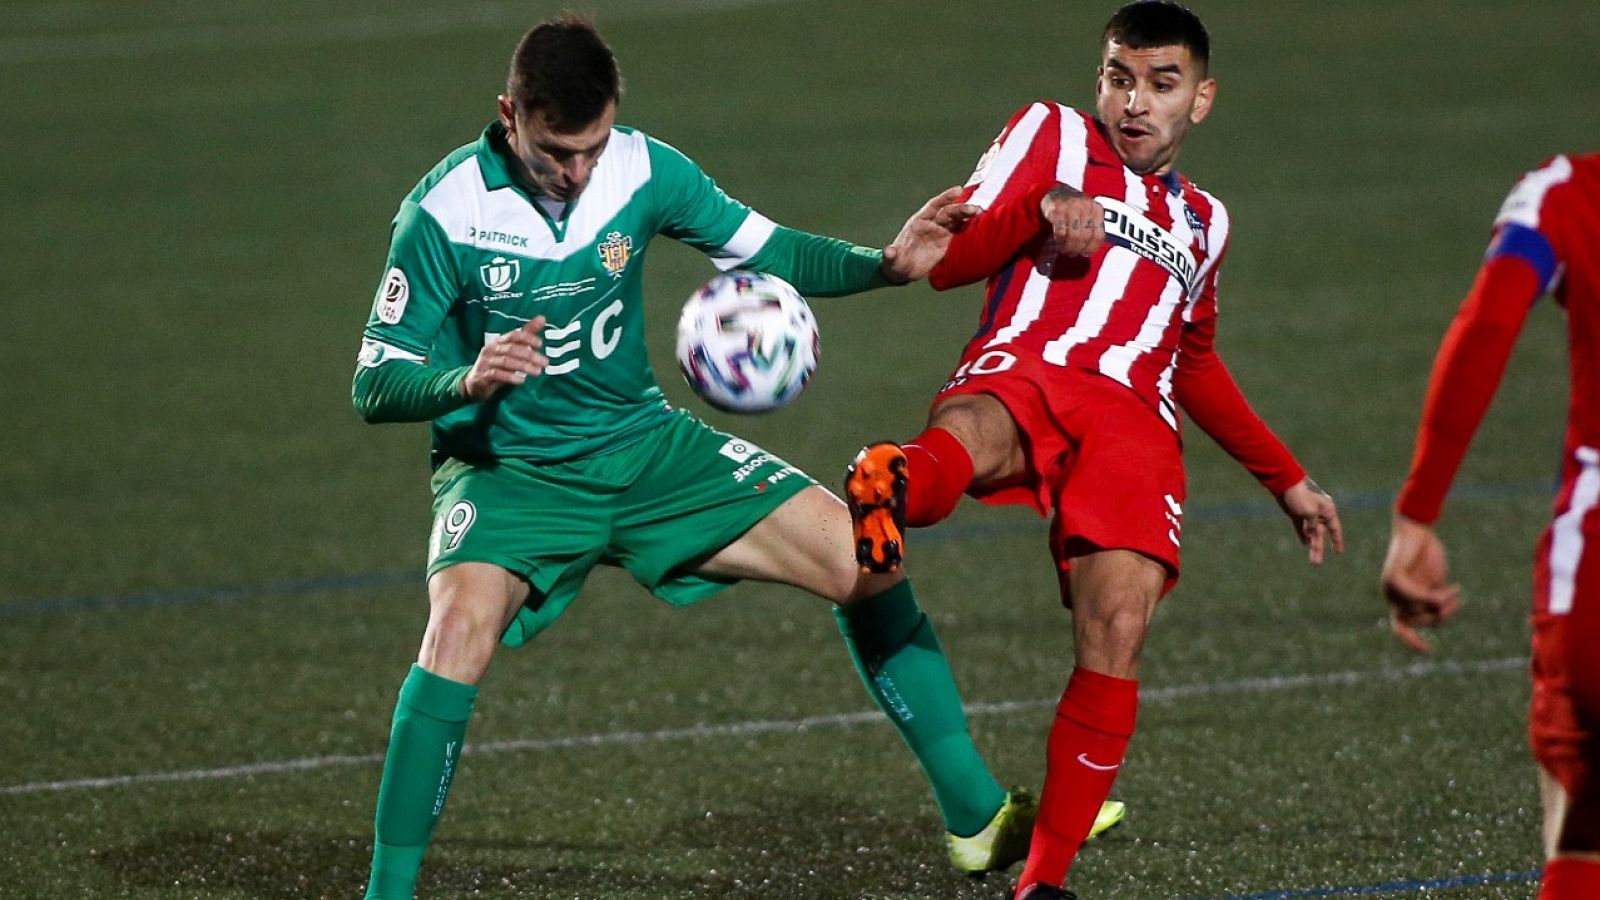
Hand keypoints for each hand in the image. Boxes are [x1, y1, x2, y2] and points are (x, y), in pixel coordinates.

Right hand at [461, 316, 546, 400]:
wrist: (475, 382)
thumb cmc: (497, 364)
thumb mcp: (511, 349)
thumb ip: (526, 335)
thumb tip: (542, 318)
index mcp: (498, 341)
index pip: (513, 335)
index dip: (526, 338)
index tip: (540, 344)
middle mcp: (490, 349)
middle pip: (511, 349)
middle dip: (530, 355)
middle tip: (545, 362)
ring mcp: (485, 362)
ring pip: (506, 362)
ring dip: (524, 367)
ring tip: (537, 372)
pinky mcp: (482, 375)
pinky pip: (496, 374)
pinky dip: (510, 377)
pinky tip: (521, 380)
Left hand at [880, 186, 980, 283]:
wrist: (902, 271)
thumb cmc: (896, 262)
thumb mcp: (891, 259)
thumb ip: (891, 254)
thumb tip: (888, 252)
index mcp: (919, 221)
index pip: (934, 206)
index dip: (946, 198)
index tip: (958, 190)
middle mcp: (932, 224)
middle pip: (949, 213)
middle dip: (961, 209)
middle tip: (975, 209)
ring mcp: (942, 233)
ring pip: (958, 221)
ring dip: (969, 217)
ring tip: (981, 214)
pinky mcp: (948, 244)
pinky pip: (961, 234)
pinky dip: (970, 229)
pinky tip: (982, 225)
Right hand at [1041, 185, 1105, 257]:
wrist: (1057, 192)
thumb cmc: (1075, 209)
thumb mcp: (1088, 214)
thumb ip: (1092, 229)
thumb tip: (1090, 250)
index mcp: (1097, 209)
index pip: (1098, 236)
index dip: (1092, 248)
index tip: (1085, 253)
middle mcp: (1086, 207)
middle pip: (1085, 237)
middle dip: (1078, 249)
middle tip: (1072, 253)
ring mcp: (1071, 207)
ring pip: (1074, 236)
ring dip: (1068, 247)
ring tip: (1065, 249)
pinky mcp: (1057, 210)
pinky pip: (1060, 232)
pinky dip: (1060, 240)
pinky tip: (1058, 241)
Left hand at [1277, 477, 1343, 564]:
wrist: (1285, 484)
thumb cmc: (1300, 496)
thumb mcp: (1309, 513)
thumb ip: (1312, 526)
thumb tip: (1311, 537)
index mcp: (1327, 511)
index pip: (1335, 529)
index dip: (1337, 541)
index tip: (1338, 552)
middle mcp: (1319, 514)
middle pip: (1321, 535)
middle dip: (1319, 548)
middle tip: (1316, 563)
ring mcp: (1308, 514)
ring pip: (1311, 533)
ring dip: (1311, 546)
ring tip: (1312, 559)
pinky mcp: (1297, 514)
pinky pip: (1301, 528)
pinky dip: (1303, 536)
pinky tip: (1304, 544)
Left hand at [1380, 514, 1461, 653]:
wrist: (1417, 530)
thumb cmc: (1427, 557)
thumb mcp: (1436, 586)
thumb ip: (1435, 603)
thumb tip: (1438, 614)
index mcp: (1400, 600)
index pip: (1401, 628)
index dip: (1413, 642)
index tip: (1429, 652)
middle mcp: (1392, 597)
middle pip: (1419, 621)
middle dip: (1440, 616)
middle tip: (1456, 603)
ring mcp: (1390, 588)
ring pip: (1419, 610)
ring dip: (1441, 605)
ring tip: (1455, 592)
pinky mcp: (1394, 578)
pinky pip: (1418, 597)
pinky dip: (1437, 596)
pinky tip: (1452, 588)